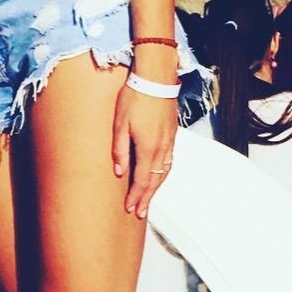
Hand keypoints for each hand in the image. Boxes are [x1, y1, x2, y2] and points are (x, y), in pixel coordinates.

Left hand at [112, 84, 176, 218]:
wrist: (155, 78)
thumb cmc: (134, 97)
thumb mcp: (119, 124)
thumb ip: (120, 150)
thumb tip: (119, 172)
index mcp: (148, 147)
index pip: (142, 180)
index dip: (136, 196)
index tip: (131, 209)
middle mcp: (162, 148)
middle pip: (155, 180)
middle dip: (147, 198)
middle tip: (140, 213)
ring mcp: (169, 141)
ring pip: (165, 172)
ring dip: (156, 188)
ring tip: (149, 199)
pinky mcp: (172, 134)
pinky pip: (170, 161)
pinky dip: (163, 174)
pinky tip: (159, 177)